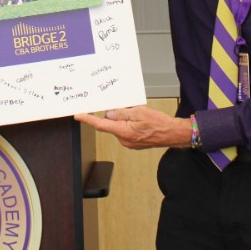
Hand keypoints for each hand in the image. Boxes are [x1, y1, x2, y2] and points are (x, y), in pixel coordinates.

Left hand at [75, 105, 190, 149]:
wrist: (172, 134)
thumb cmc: (159, 123)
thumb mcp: (139, 112)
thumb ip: (121, 112)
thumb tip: (108, 113)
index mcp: (123, 132)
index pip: (101, 125)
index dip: (88, 119)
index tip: (78, 115)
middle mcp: (124, 140)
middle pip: (110, 124)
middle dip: (113, 115)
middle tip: (124, 106)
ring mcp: (128, 143)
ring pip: (118, 127)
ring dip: (122, 119)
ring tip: (136, 114)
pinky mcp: (133, 143)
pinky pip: (124, 131)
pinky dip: (127, 124)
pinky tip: (138, 120)